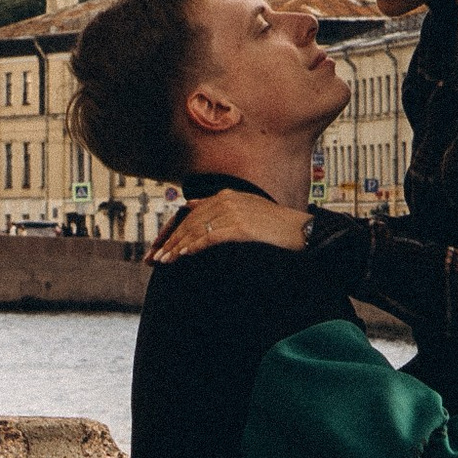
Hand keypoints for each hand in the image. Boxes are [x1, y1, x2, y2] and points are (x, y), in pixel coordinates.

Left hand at [149, 190, 311, 263]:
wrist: (303, 232)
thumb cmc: (277, 228)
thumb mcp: (248, 212)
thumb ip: (222, 210)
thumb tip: (193, 209)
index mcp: (227, 196)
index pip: (190, 212)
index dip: (173, 230)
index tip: (160, 246)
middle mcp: (227, 200)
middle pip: (189, 221)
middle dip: (170, 241)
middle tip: (155, 259)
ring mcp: (234, 212)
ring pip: (196, 230)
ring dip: (177, 247)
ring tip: (163, 261)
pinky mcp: (241, 227)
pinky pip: (210, 237)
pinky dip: (193, 247)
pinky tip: (182, 257)